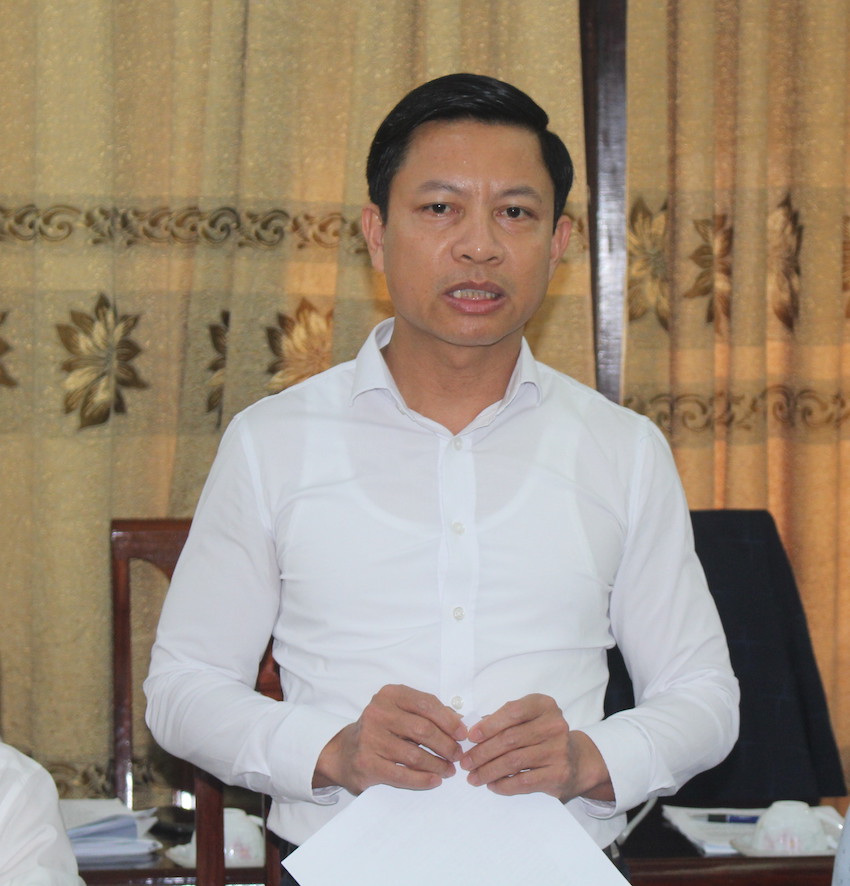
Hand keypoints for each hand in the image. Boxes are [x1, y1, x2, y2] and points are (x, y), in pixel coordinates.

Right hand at [313, 684, 467, 794]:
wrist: (345, 753)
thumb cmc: (382, 730)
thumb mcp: (401, 712)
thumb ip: (428, 712)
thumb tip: (459, 721)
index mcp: (390, 694)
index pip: (426, 704)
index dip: (449, 720)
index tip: (463, 734)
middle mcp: (378, 712)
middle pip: (423, 730)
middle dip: (446, 745)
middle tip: (458, 756)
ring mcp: (370, 738)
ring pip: (414, 755)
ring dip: (437, 765)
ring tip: (449, 770)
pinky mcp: (367, 763)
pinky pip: (402, 775)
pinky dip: (422, 779)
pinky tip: (434, 780)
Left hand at [459, 694, 613, 802]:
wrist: (577, 760)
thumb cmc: (543, 735)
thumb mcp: (528, 718)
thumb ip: (504, 720)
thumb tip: (473, 731)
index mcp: (544, 705)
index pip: (512, 712)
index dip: (489, 725)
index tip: (470, 737)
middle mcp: (554, 725)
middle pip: (510, 739)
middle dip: (483, 752)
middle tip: (466, 762)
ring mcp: (559, 750)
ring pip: (513, 761)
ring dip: (488, 770)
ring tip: (473, 777)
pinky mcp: (559, 774)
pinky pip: (524, 781)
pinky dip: (504, 785)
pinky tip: (492, 785)